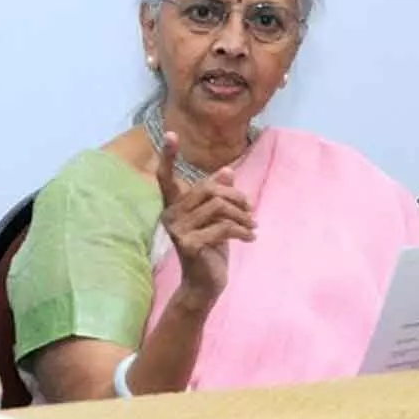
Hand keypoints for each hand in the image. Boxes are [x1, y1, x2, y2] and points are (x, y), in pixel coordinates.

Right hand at [155, 132, 254, 310]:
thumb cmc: (211, 249)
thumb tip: (227, 171)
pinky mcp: (189, 244)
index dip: (168, 156)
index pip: (166, 177)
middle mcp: (170, 215)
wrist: (205, 285)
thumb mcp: (217, 219)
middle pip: (209, 190)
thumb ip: (219, 196)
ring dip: (242, 216)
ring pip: (219, 207)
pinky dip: (243, 231)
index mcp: (174, 206)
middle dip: (236, 198)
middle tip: (251, 210)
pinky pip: (223, 227)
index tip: (171, 134)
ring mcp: (177, 230)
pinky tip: (251, 238)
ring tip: (252, 225)